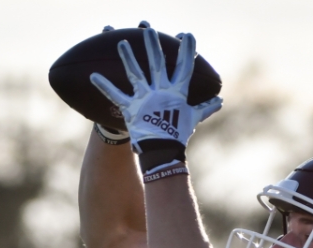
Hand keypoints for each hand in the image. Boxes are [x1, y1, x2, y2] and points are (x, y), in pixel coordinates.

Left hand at [90, 28, 222, 167]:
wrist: (164, 152)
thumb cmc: (179, 135)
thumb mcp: (193, 118)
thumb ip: (205, 107)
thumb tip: (220, 100)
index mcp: (177, 93)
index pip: (184, 67)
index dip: (187, 51)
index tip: (187, 35)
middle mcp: (161, 91)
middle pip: (157, 63)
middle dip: (153, 45)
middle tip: (148, 30)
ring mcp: (145, 99)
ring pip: (136, 73)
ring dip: (128, 57)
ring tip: (122, 42)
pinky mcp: (131, 109)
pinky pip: (115, 95)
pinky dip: (104, 86)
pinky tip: (93, 75)